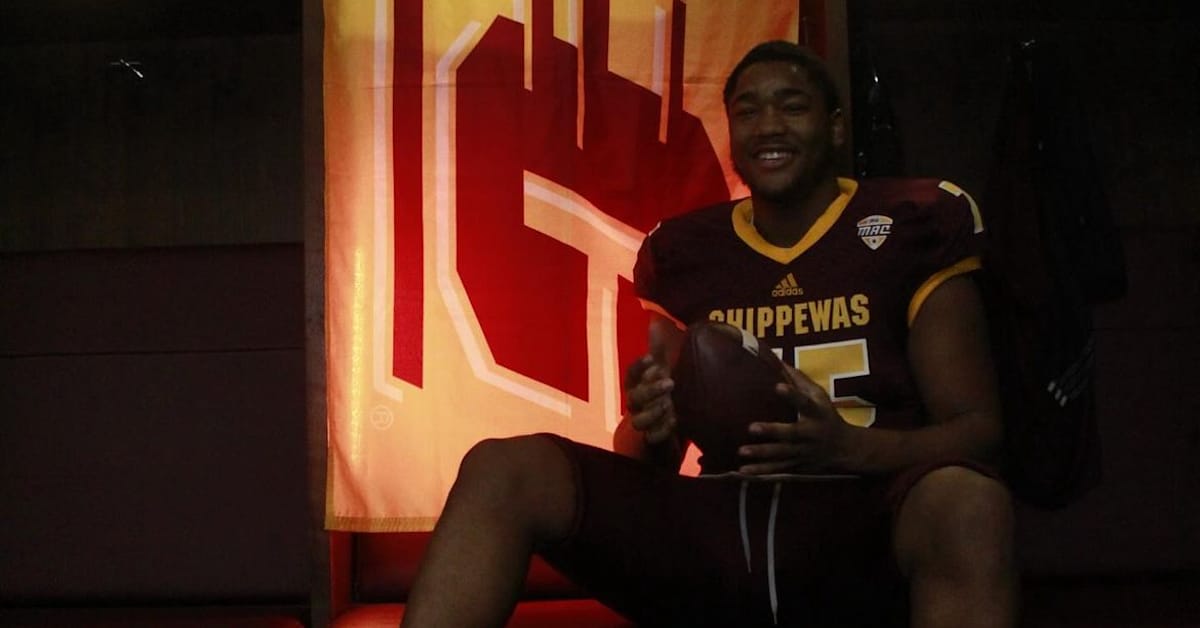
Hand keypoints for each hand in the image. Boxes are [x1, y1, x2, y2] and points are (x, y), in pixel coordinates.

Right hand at [623, 355, 676, 444]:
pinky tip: (675, 420)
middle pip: (635, 397)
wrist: (663, 420)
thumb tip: (654, 322)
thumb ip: (657, 349)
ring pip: (639, 421)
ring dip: (653, 412)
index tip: (652, 359)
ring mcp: (642, 420)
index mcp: (636, 383)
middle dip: (651, 389)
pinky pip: (652, 437)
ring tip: (669, 404)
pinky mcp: (652, 436)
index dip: (639, 366)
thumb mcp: (660, 368)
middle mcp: (635, 402)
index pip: (631, 374)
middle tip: (670, 382)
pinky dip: (662, 430)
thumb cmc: (660, 388)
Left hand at [737, 363, 855, 473]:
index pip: (805, 403)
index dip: (793, 395)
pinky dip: (761, 472)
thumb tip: (776, 359)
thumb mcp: (819, 396)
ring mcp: (804, 452)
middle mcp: (810, 434)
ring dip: (762, 455)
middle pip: (791, 434)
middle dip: (772, 431)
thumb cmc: (826, 415)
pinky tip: (743, 471)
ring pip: (782, 456)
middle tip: (751, 427)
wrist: (844, 448)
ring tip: (741, 452)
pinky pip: (778, 470)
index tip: (778, 386)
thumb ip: (799, 380)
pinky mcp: (797, 466)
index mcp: (816, 413)